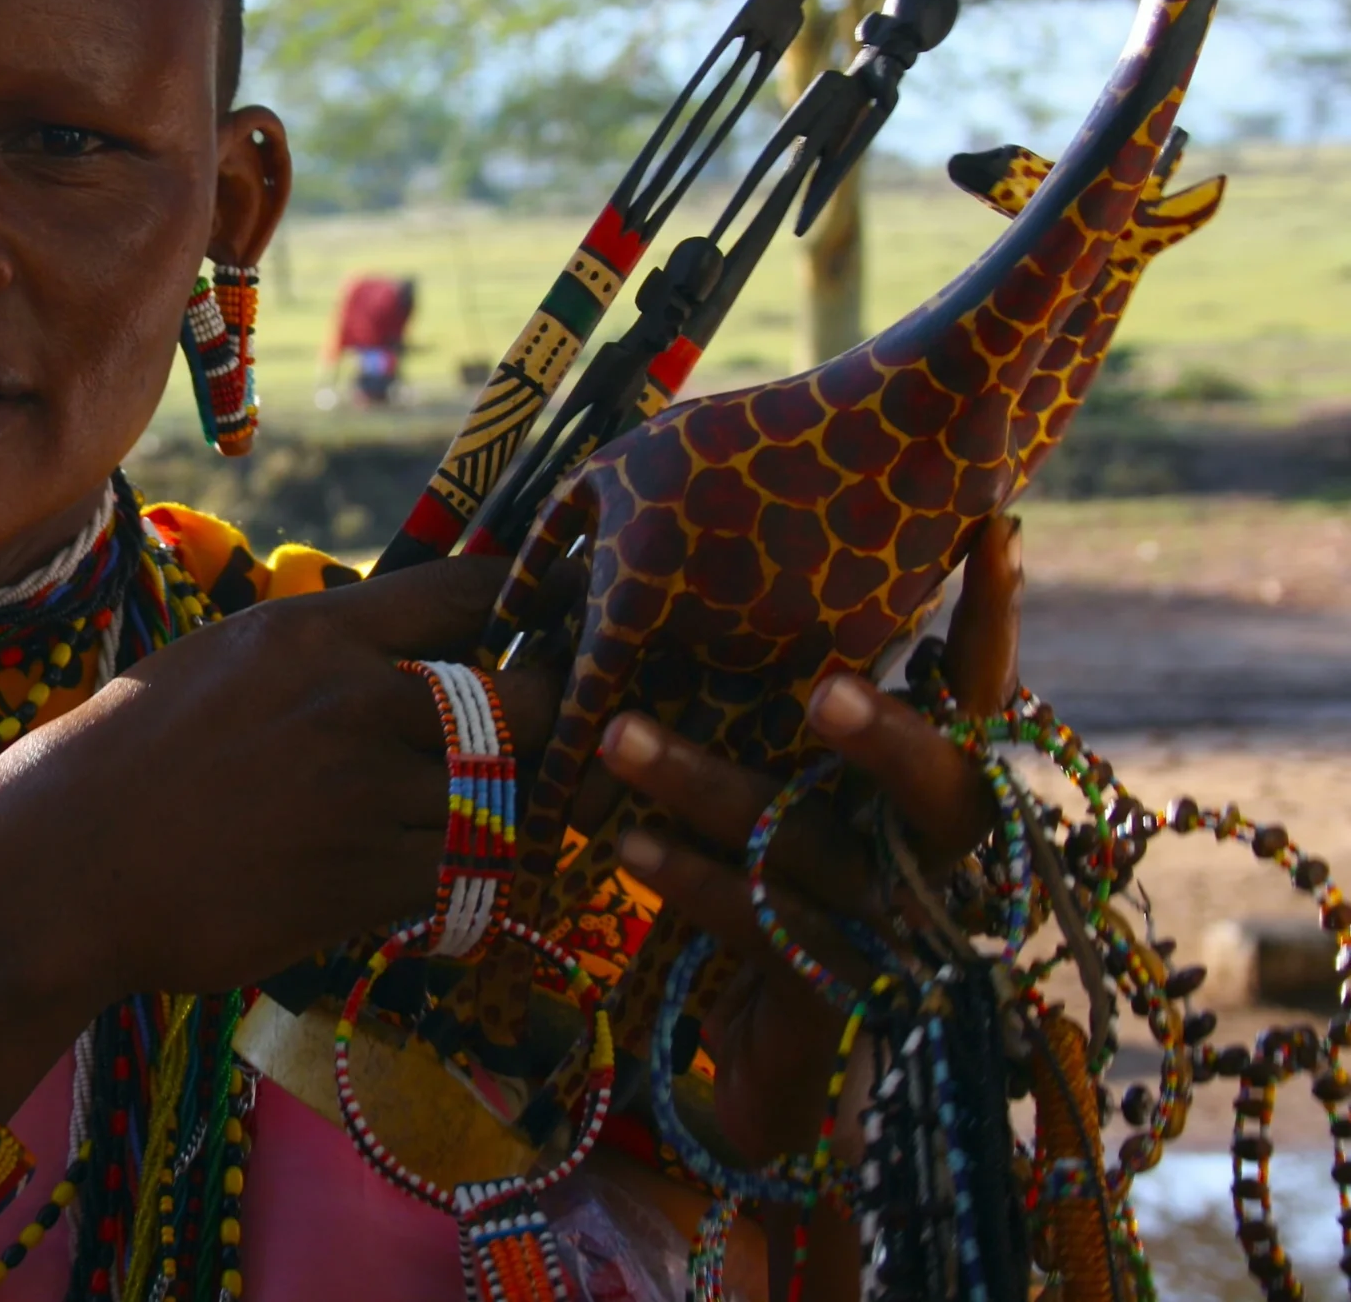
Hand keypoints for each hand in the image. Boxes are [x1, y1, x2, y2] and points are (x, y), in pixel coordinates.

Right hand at [0, 552, 563, 1114]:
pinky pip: (467, 875)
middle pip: (528, 695)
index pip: (471, 590)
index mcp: (316, 631)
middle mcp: (357, 700)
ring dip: (511, 814)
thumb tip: (402, 639)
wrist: (63, 869)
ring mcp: (367, 793)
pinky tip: (440, 880)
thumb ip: (320, 650)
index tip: (560, 612)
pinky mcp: (365, 881)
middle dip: (557, 716)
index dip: (531, 600)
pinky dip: (468, 880)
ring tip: (498, 818)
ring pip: (507, 798)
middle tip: (558, 733)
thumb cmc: (125, 761)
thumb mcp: (222, 662)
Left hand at [599, 514, 1020, 1165]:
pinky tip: (619, 845)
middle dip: (885, 737)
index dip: (995, 625)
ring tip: (618, 734)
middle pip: (944, 792)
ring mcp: (903, 941)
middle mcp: (949, 867)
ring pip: (813, 849)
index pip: (986, 701)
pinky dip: (688, 880)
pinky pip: (762, 927)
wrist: (785, 1084)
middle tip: (818, 690)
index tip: (995, 530)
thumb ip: (786, 712)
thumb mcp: (795, 795)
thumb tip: (713, 572)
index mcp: (950, 798)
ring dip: (708, 785)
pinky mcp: (839, 1004)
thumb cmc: (786, 894)